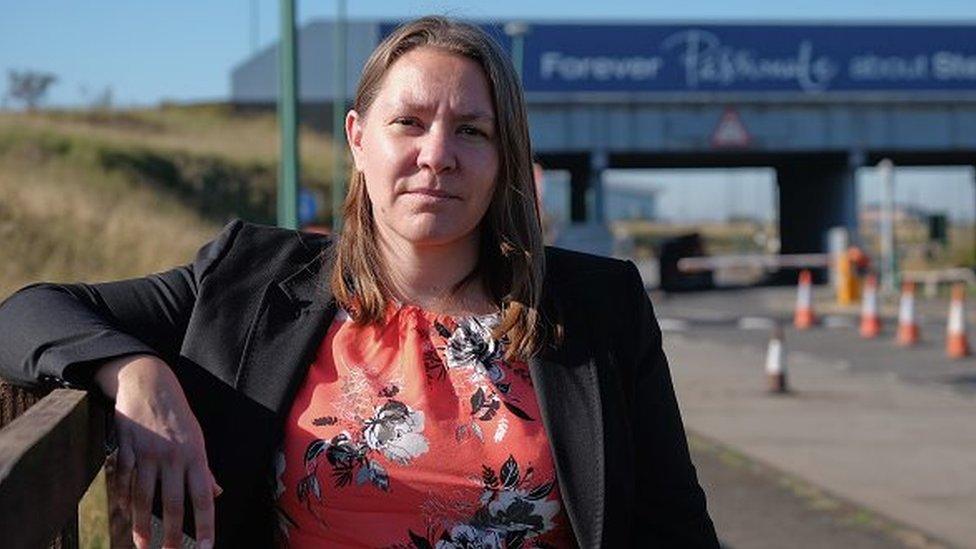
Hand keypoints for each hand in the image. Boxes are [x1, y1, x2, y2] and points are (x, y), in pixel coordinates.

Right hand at [96, 355, 221, 548]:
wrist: (148, 381)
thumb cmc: (177, 413)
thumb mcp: (197, 437)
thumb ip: (204, 469)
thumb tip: (216, 493)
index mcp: (195, 454)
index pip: (204, 496)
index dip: (207, 524)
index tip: (208, 547)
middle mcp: (173, 456)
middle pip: (173, 503)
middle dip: (173, 534)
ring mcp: (148, 452)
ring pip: (145, 496)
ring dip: (143, 525)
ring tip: (143, 546)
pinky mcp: (126, 448)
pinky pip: (125, 480)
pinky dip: (124, 499)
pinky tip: (126, 515)